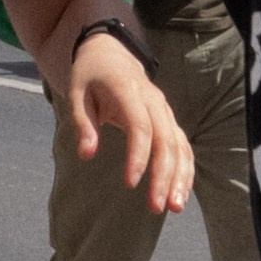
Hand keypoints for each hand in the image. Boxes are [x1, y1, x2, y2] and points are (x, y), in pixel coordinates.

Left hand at [66, 35, 193, 215]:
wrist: (111, 53)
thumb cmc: (90, 76)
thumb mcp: (76, 94)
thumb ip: (83, 124)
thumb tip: (87, 154)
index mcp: (129, 91)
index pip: (140, 126)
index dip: (138, 155)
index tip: (130, 183)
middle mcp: (154, 101)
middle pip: (166, 140)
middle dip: (163, 175)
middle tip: (156, 207)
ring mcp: (165, 110)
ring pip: (180, 145)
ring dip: (180, 177)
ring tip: (174, 207)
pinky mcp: (169, 120)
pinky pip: (183, 147)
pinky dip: (185, 170)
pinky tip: (179, 195)